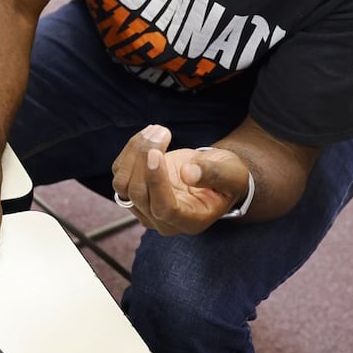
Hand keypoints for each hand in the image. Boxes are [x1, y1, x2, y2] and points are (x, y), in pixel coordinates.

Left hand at [111, 125, 250, 235]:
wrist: (213, 174)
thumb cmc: (227, 176)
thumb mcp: (232, 173)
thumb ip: (214, 174)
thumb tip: (188, 173)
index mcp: (190, 222)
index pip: (164, 208)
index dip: (156, 182)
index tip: (156, 153)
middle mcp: (162, 221)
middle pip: (139, 194)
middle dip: (145, 158)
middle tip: (162, 130)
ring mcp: (144, 208)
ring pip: (123, 183)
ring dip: (135, 152)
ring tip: (157, 130)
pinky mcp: (132, 192)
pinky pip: (120, 172)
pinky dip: (130, 150)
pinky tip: (148, 135)